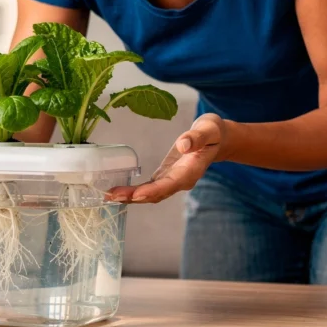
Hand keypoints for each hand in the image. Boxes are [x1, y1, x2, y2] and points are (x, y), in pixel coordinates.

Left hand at [107, 113, 226, 203]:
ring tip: (109, 196)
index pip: (171, 184)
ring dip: (130, 197)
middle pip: (157, 194)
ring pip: (151, 194)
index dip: (153, 191)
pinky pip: (149, 187)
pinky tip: (118, 192)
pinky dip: (134, 191)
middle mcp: (181, 180)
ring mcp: (173, 180)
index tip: (136, 195)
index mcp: (192, 170)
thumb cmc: (213, 132)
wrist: (217, 138)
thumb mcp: (208, 130)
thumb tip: (182, 145)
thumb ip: (196, 138)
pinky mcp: (166, 176)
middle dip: (134, 197)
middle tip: (111, 197)